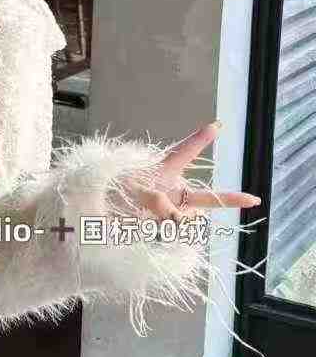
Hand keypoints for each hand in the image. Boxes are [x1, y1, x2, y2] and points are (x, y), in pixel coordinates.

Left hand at [120, 122, 260, 222]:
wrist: (100, 211)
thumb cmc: (113, 190)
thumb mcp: (130, 189)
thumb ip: (152, 198)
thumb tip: (174, 215)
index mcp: (163, 171)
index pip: (184, 152)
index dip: (200, 139)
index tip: (217, 125)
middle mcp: (172, 189)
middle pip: (204, 196)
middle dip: (229, 199)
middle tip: (254, 200)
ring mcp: (172, 208)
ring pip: (187, 219)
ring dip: (173, 221)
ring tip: (148, 218)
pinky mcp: (167, 225)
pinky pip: (176, 231)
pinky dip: (167, 231)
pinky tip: (152, 228)